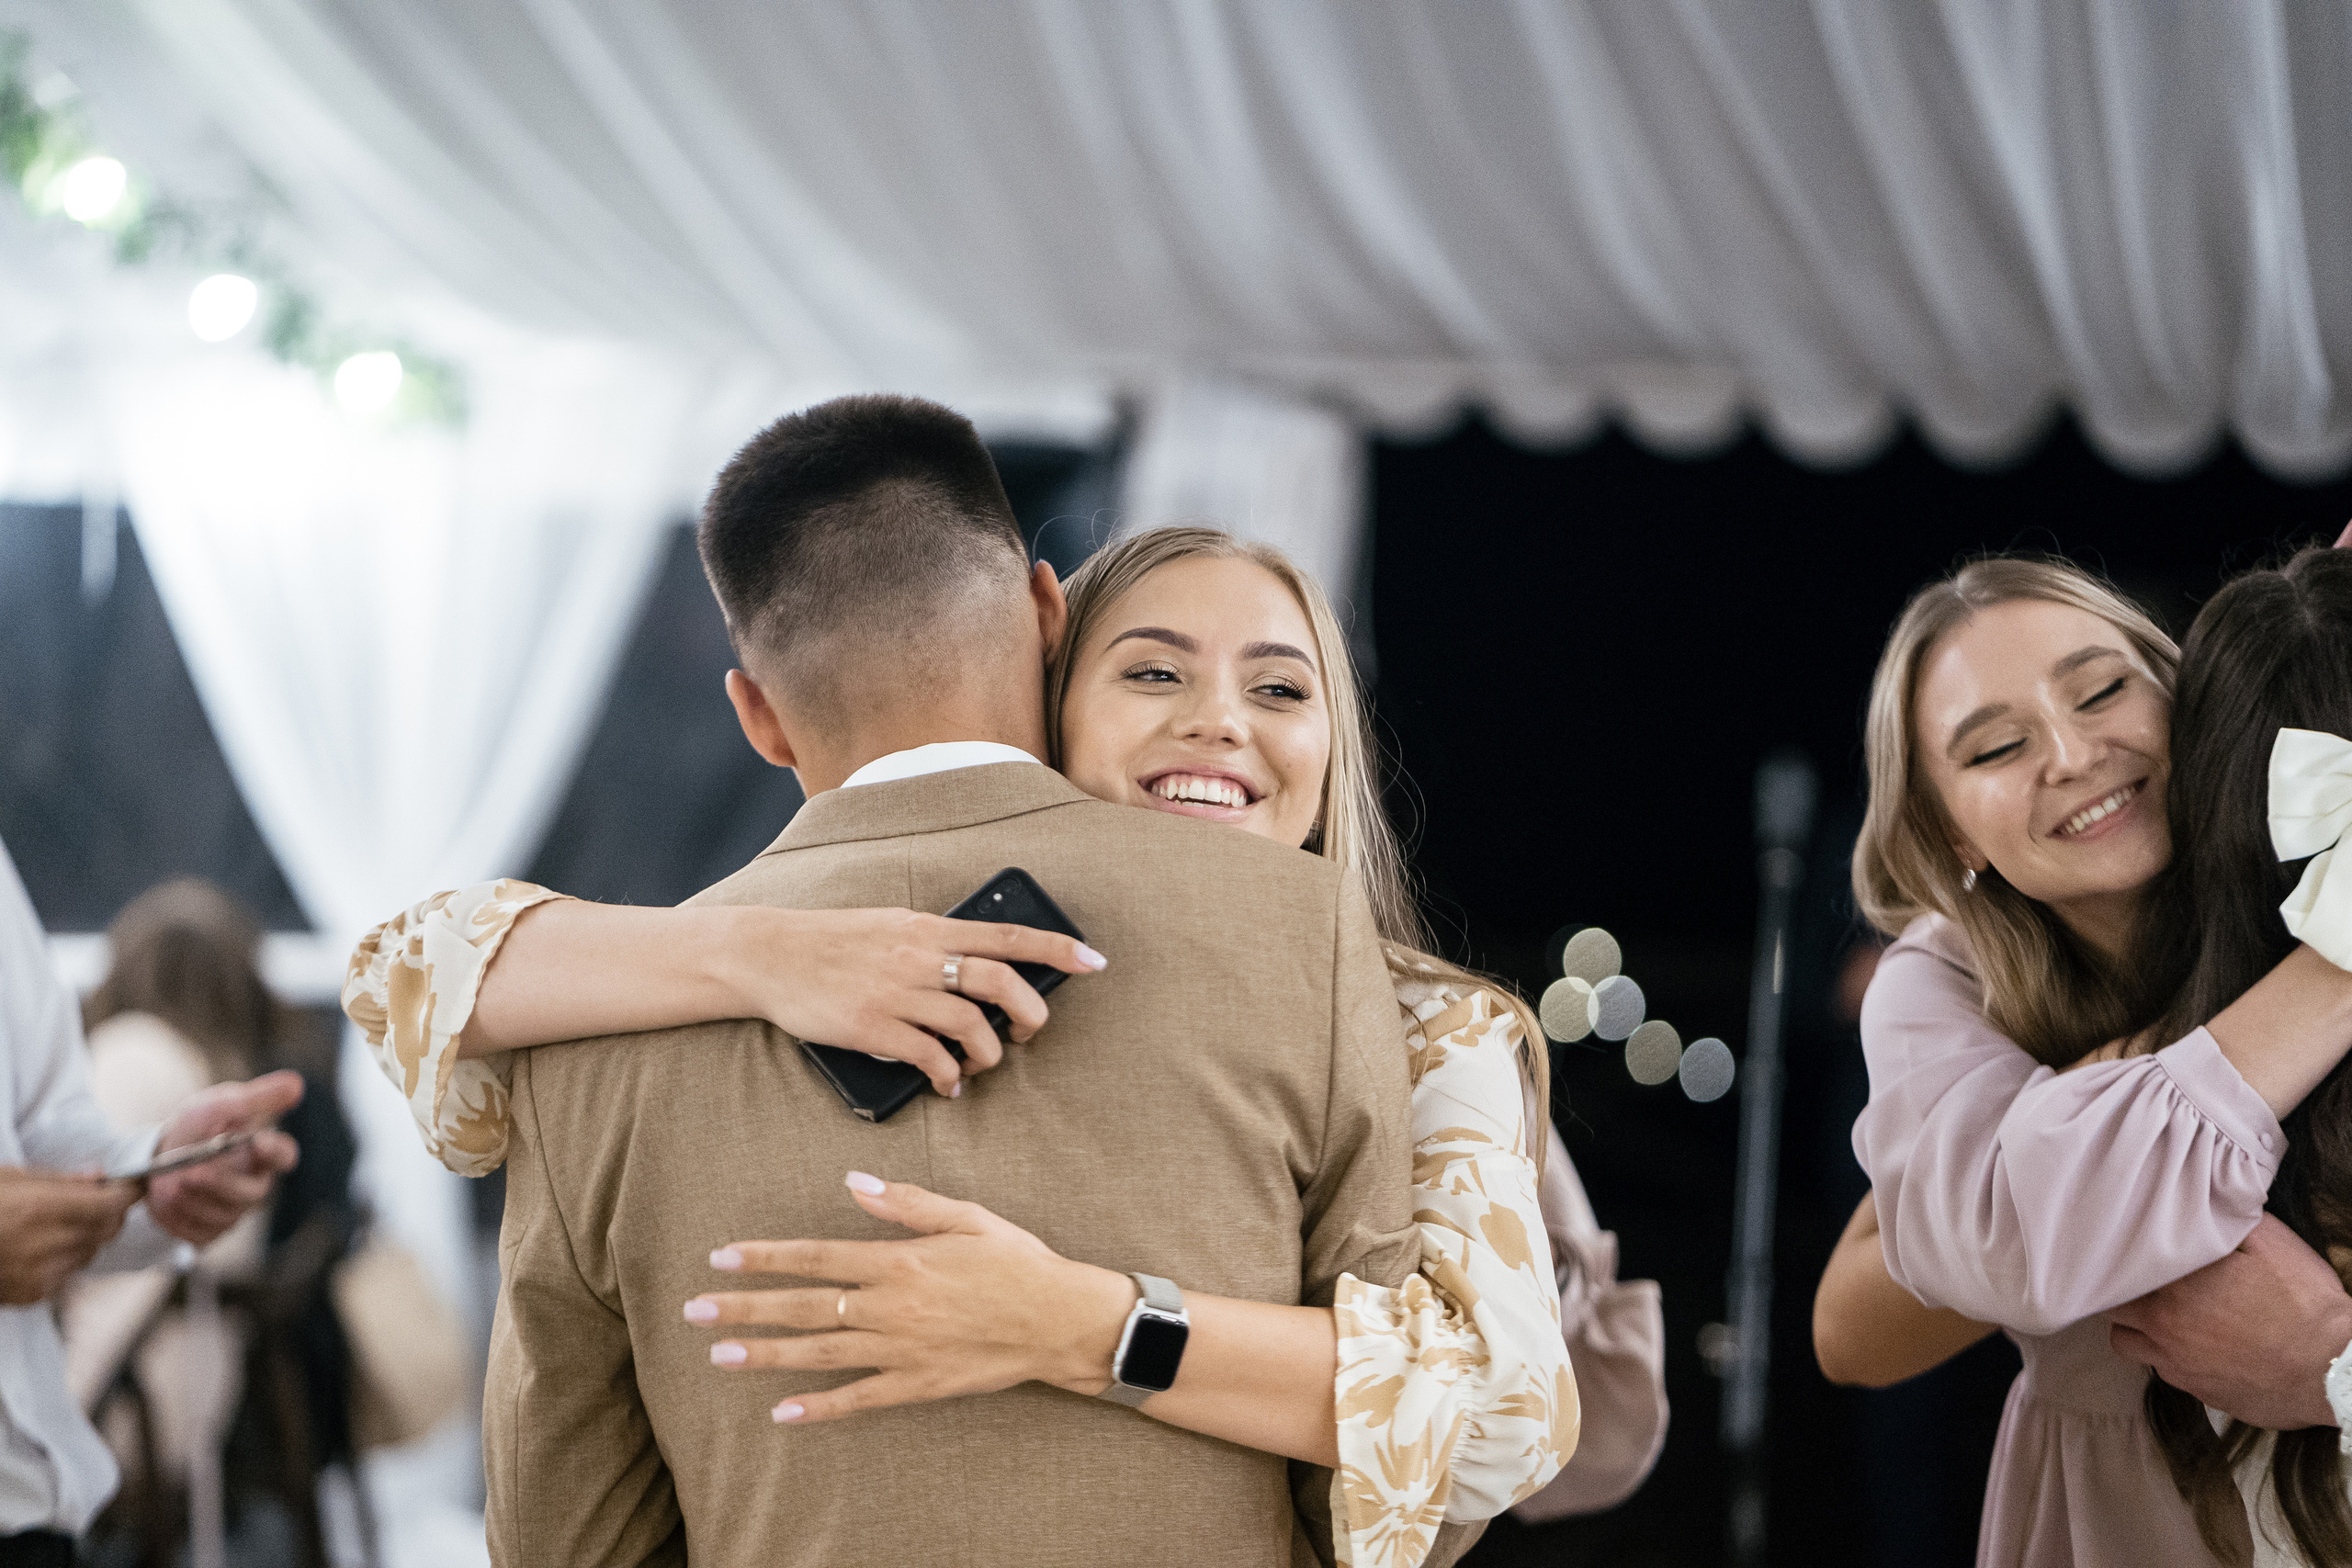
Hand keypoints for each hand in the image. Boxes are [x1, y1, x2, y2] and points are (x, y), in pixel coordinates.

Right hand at [0, 1168, 137, 1304]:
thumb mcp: (10, 1178)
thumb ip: (60, 1180)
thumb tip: (100, 1177)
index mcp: (40, 1209)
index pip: (109, 1204)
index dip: (127, 1193)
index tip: (134, 1185)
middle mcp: (45, 1244)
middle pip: (106, 1230)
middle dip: (109, 1214)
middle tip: (98, 1200)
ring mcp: (39, 1274)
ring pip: (90, 1253)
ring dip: (87, 1237)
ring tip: (58, 1224)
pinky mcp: (31, 1295)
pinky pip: (67, 1274)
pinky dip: (65, 1259)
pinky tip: (39, 1248)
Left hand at [147, 1070, 302, 1246]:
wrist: (156, 1154)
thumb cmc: (198, 1126)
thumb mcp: (221, 1104)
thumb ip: (257, 1097)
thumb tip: (296, 1083)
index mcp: (262, 1153)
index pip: (283, 1155)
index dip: (274, 1151)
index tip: (258, 1142)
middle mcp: (254, 1184)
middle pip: (251, 1194)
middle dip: (219, 1183)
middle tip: (190, 1171)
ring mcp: (233, 1211)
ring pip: (224, 1216)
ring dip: (192, 1199)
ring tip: (170, 1180)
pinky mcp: (209, 1231)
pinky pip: (198, 1233)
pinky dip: (177, 1217)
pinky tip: (166, 1199)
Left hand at [682, 1172, 1132, 1424]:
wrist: (1061, 1320)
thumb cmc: (1017, 1262)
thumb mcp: (967, 1217)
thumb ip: (906, 1202)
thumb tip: (853, 1182)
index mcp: (900, 1259)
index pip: (816, 1256)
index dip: (766, 1258)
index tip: (723, 1258)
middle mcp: (891, 1305)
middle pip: (804, 1307)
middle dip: (745, 1308)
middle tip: (695, 1310)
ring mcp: (901, 1349)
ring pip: (820, 1353)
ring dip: (766, 1354)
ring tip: (720, 1355)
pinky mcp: (917, 1384)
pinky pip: (859, 1399)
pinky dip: (819, 1407)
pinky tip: (781, 1412)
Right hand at [723, 909, 1107, 1097]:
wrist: (770, 953)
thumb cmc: (833, 941)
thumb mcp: (891, 925)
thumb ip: (934, 941)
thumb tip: (976, 961)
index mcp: (929, 928)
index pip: (1007, 935)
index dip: (1056, 948)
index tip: (1093, 960)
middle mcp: (920, 957)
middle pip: (1001, 983)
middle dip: (1030, 1014)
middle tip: (1029, 1034)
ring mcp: (897, 993)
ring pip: (971, 1027)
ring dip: (988, 1055)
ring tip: (980, 1066)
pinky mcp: (873, 1028)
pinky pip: (929, 1058)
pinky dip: (948, 1077)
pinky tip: (946, 1084)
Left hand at [2110, 1213, 2351, 1428]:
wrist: (2336, 1370)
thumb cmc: (2306, 1305)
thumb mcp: (2273, 1244)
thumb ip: (2231, 1221)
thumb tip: (2211, 1201)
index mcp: (2172, 1292)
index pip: (2119, 1273)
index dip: (2123, 1262)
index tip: (2132, 1254)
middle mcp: (2164, 1332)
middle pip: (2113, 1312)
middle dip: (2123, 1296)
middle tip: (2145, 1285)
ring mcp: (2180, 1369)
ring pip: (2130, 1347)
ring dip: (2139, 1330)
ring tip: (2165, 1316)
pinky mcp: (2203, 1396)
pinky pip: (2168, 1374)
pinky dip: (2173, 1359)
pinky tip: (2198, 1346)